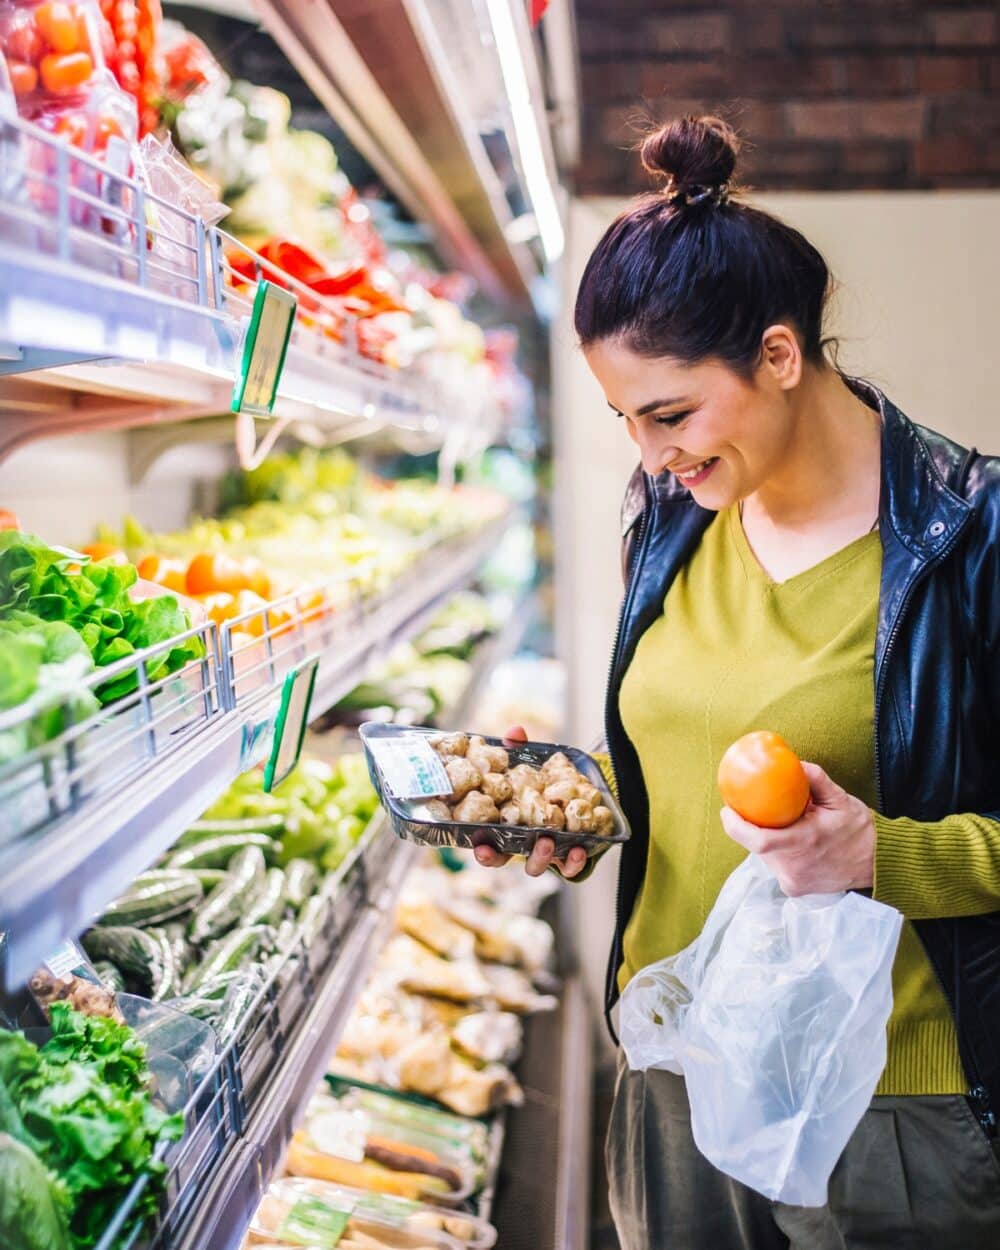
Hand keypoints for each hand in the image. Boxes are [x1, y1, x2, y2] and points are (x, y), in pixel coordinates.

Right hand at [472, 724, 588, 879]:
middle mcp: (517, 842)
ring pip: (534, 865)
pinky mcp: (566, 855)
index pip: (484, 843)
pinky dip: (572, 862)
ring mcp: (541, 851)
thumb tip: (516, 733)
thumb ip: (517, 749)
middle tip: (506, 848)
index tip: (481, 848)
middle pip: (504, 859)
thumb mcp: (525, 763)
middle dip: (503, 858)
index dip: (481, 850)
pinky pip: (568, 867)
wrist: (576, 792)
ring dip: (540, 857)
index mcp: (501, 824)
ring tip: (548, 840)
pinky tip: (578, 848)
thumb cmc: (538, 780)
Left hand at [720, 762, 874, 895]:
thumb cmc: (859, 829)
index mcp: (805, 843)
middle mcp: (796, 868)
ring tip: (782, 824)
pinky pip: (776, 866)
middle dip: (751, 827)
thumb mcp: (840, 798)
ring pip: (765, 857)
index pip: (758, 840)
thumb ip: (814, 778)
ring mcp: (795, 882)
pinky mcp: (795, 889)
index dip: (735, 826)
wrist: (879, 864)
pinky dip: (778, 852)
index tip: (727, 809)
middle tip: (755, 809)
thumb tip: (790, 761)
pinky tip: (790, 840)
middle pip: (757, 847)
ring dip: (766, 839)